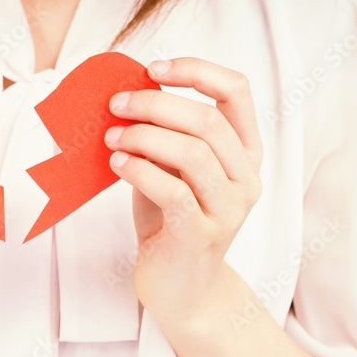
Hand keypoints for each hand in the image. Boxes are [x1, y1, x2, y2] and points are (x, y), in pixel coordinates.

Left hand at [105, 57, 263, 324]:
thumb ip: (165, 136)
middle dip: (155, 104)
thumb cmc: (172, 222)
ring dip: (143, 137)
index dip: (196, 70)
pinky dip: (139, 170)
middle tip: (115, 105)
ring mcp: (228, 209)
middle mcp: (246, 178)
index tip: (153, 68)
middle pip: (207, 121)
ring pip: (192, 153)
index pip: (237, 91)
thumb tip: (130, 94)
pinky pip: (173, 191)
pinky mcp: (201, 236)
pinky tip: (116, 165)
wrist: (181, 288)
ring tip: (111, 138)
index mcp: (245, 152)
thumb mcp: (172, 170)